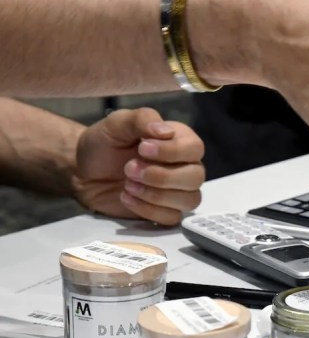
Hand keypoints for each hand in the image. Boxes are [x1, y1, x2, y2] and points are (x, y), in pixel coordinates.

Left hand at [73, 108, 204, 224]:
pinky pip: (172, 218)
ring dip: (156, 195)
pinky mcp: (165, 212)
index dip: (172, 151)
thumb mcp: (117, 123)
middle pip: (196, 177)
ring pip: (189, 200)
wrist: (83, 170)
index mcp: (179, 140)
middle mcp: (184, 166)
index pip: (195, 148)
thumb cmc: (104, 144)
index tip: (143, 148)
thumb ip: (142, 119)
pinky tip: (127, 197)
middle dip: (161, 176)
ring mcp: (177, 191)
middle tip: (130, 169)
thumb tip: (165, 131)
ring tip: (128, 184)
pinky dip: (147, 210)